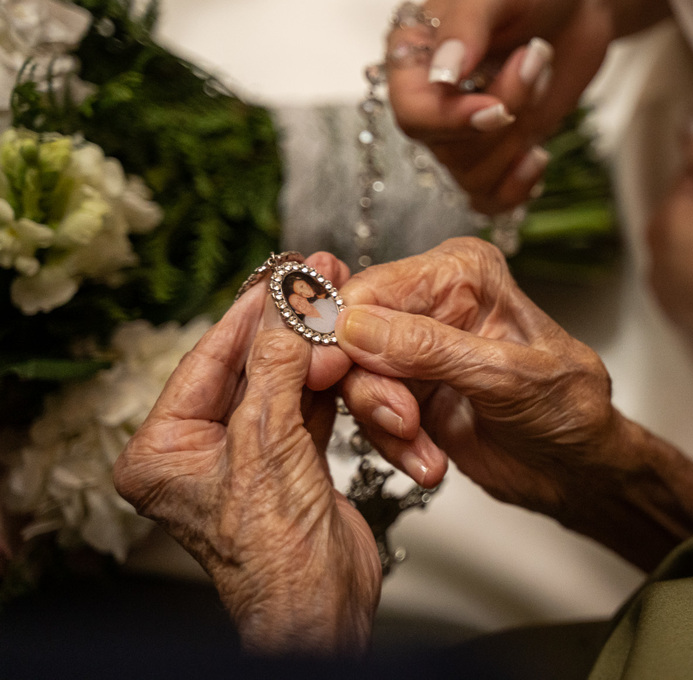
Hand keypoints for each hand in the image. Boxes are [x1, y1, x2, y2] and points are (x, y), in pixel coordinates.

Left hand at [113, 253, 379, 654]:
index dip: (249, 313)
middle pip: (247, 367)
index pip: (206, 361)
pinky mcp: (290, 463)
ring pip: (281, 382)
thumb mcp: (269, 443)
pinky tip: (342, 343)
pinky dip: (328, 379)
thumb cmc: (276, 554)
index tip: (281, 273)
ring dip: (311, 346)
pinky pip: (306, 405)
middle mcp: (199, 453)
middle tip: (314, 277)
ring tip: (334, 298)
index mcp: (163, 451)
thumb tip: (286, 303)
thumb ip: (277, 366)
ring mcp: (248, 457)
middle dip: (286, 325)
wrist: (323, 607)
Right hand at [335, 238, 620, 516]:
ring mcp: (418, 352)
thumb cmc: (571, 410)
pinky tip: (430, 463)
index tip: (336, 372)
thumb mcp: (507, 376)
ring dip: (386, 426)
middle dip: (372, 389)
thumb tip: (355, 326)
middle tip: (403, 423)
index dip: (344, 329)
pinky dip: (394, 446)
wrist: (580, 469)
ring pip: (356, 381)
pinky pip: (371, 418)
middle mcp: (435, 304)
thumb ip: (431, 348)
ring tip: (424, 452)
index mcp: (463, 274)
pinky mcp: (409, 395)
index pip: (374, 287)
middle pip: (353, 335)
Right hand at [388, 0, 666, 214]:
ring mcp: (465, 127)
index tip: (497, 106)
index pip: (410, 112)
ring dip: (518, 138)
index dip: (451, 119)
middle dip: (504, 112)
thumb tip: (443, 76)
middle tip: (537, 55)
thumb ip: (467, 24)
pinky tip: (539, 155)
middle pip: (445, 147)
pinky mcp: (500, 147)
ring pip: (471, 175)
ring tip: (542, 73)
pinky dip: (516, 189)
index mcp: (414, 54)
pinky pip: (489, 198)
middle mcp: (431, 96)